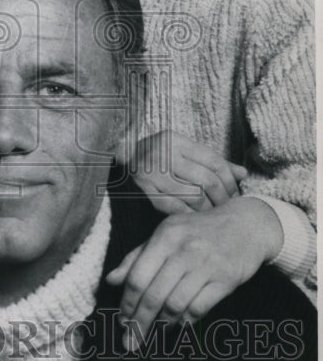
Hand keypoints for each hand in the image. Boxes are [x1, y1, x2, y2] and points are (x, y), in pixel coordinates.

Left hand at [106, 196, 282, 347]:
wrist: (246, 225)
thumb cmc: (198, 231)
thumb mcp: (166, 234)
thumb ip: (137, 256)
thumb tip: (111, 280)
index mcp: (164, 236)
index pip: (137, 276)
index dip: (127, 303)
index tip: (122, 321)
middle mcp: (184, 250)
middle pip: (154, 295)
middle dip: (139, 323)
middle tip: (131, 341)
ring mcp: (206, 265)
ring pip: (175, 304)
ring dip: (161, 324)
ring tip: (154, 333)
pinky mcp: (226, 279)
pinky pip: (199, 308)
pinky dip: (185, 322)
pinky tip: (177, 326)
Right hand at [129, 131, 246, 213]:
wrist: (117, 159)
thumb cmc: (156, 155)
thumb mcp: (181, 150)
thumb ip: (210, 160)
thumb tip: (243, 173)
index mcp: (175, 140)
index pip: (213, 161)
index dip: (230, 180)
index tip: (236, 194)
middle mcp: (162, 154)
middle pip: (206, 179)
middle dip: (223, 197)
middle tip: (229, 208)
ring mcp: (151, 173)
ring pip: (193, 196)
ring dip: (209, 210)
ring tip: (215, 215)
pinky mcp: (143, 190)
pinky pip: (175, 207)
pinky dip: (191, 215)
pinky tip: (198, 219)